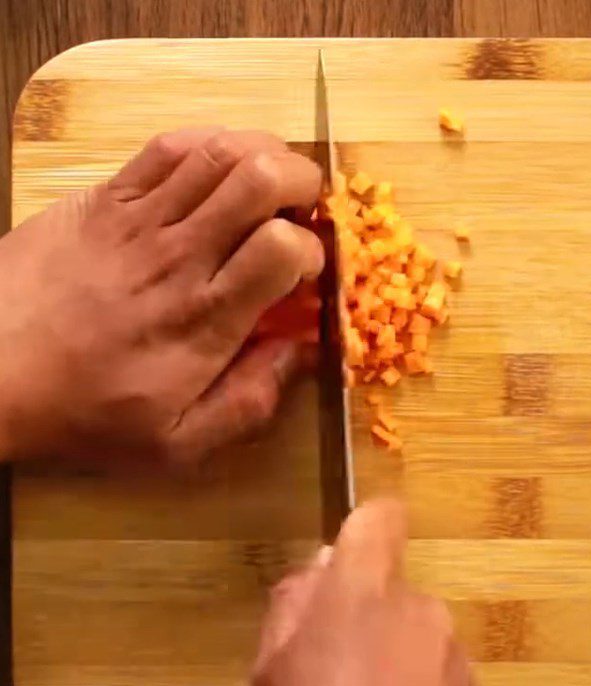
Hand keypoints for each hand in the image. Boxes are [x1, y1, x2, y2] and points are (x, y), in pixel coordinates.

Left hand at [0, 127, 321, 465]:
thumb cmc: (85, 414)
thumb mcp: (176, 443)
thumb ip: (249, 402)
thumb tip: (302, 354)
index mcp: (206, 317)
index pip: (283, 248)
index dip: (313, 252)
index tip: (306, 274)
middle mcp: (180, 255)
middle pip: (261, 179)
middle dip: (303, 185)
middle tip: (305, 211)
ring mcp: (139, 219)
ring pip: (220, 151)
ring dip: (265, 156)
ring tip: (274, 182)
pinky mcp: (105, 198)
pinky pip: (168, 147)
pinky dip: (210, 144)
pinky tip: (223, 164)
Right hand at [252, 500, 484, 685]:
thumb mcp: (269, 672)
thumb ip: (294, 603)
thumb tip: (322, 569)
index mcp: (364, 592)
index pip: (379, 518)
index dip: (366, 528)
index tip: (351, 557)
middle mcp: (420, 610)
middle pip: (393, 588)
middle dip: (367, 615)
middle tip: (333, 670)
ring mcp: (454, 656)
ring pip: (417, 635)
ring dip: (394, 658)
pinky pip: (440, 677)